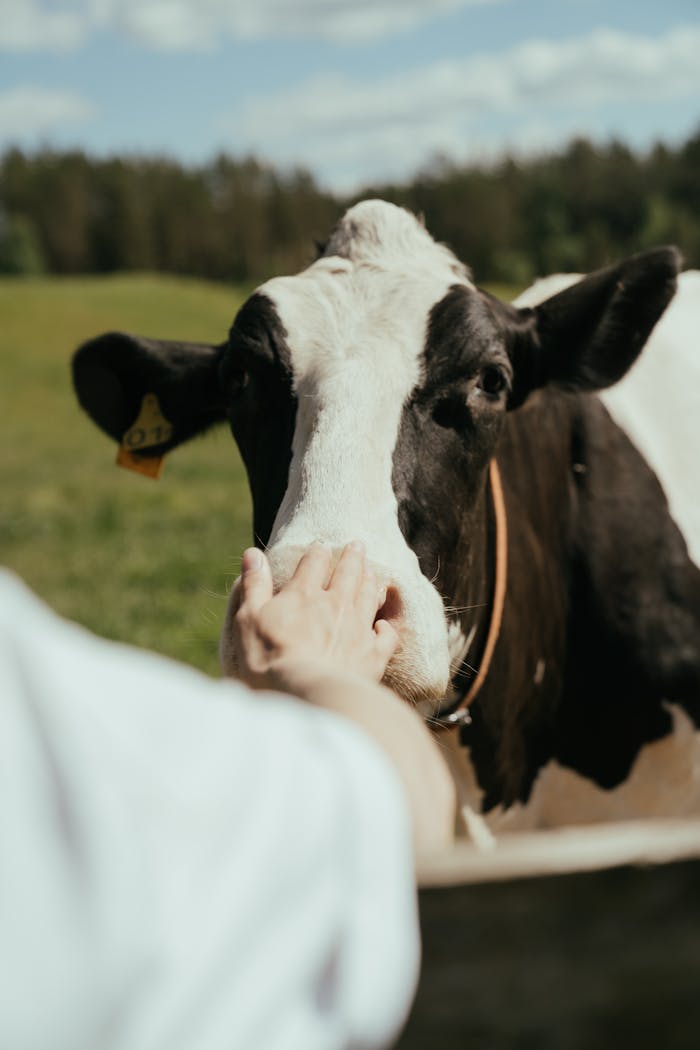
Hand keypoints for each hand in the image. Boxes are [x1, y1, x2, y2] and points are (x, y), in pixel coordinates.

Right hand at [230, 542, 398, 690]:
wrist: (304, 697)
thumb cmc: (267, 660)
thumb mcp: (248, 620)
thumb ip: (254, 585)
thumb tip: (253, 553)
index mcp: (303, 594)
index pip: (314, 563)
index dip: (317, 552)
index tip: (320, 547)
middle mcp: (335, 605)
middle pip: (348, 572)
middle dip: (353, 556)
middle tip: (358, 545)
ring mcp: (357, 629)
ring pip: (369, 595)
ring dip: (371, 580)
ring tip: (372, 571)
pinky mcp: (372, 656)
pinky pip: (387, 636)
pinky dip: (387, 627)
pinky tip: (384, 625)